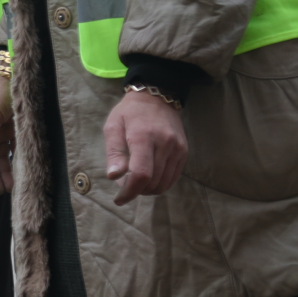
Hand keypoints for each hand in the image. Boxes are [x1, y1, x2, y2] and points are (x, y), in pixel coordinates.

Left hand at [103, 89, 189, 203]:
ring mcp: (177, 148)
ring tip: (136, 182)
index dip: (130, 191)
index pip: (141, 174)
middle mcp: (165, 143)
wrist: (157, 97)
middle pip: (152, 182)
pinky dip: (160, 184)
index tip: (119, 199)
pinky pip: (173, 178)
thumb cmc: (130, 113)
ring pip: (163, 183)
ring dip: (148, 190)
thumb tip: (114, 176)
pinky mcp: (184, 152)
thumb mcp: (113, 127)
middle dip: (136, 191)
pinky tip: (149, 178)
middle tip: (125, 187)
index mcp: (143, 136)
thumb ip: (114, 152)